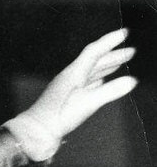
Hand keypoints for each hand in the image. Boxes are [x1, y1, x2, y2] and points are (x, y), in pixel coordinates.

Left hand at [9, 28, 137, 159]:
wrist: (35, 133)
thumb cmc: (57, 117)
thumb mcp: (87, 103)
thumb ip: (109, 91)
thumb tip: (131, 81)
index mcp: (74, 73)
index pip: (94, 51)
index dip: (110, 41)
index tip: (124, 33)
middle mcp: (70, 78)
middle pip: (94, 61)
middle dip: (113, 55)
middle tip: (130, 52)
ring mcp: (67, 89)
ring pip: (90, 73)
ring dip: (105, 67)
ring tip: (119, 64)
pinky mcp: (65, 100)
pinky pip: (84, 85)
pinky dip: (96, 81)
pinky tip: (100, 83)